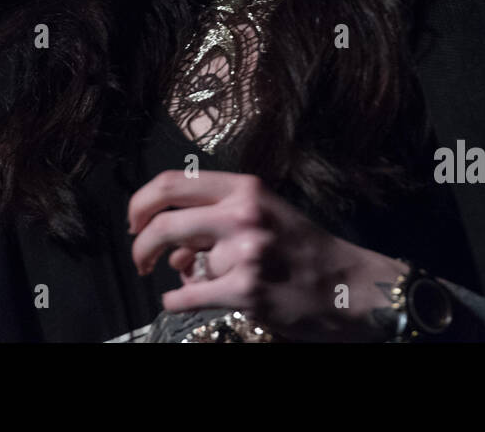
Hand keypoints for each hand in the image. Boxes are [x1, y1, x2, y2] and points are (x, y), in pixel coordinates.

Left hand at [127, 169, 408, 341]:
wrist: (350, 286)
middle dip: (140, 244)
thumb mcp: (265, 215)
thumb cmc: (303, 249)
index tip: (134, 222)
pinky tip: (185, 300)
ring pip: (181, 263)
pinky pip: (187, 296)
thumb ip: (217, 219)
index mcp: (245, 188)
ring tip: (202, 281)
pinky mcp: (246, 291)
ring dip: (181, 276)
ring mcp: (245, 253)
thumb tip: (173, 248)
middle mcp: (243, 214)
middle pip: (164, 222)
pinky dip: (176, 301)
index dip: (141, 202)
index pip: (172, 182)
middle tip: (139, 260)